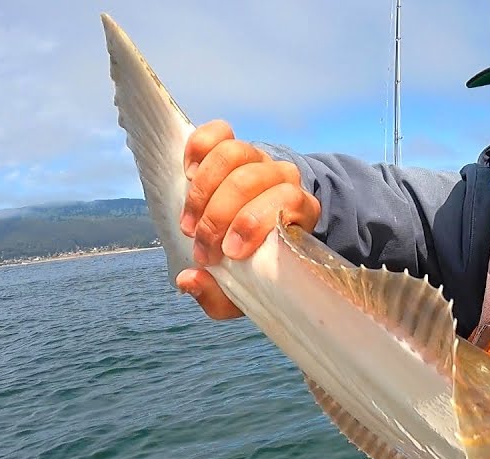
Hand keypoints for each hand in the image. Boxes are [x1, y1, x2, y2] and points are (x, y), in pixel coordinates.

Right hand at [176, 120, 320, 318]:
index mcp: (301, 210)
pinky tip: (188, 175)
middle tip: (202, 247)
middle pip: (250, 180)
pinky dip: (198, 149)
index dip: (253, 223)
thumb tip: (188, 280)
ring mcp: (259, 159)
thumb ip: (219, 294)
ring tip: (189, 223)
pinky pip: (218, 133)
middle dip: (217, 217)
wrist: (259, 235)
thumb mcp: (244, 290)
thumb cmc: (255, 264)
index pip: (286, 200)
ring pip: (233, 154)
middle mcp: (284, 178)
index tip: (230, 253)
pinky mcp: (234, 147)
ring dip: (202, 191)